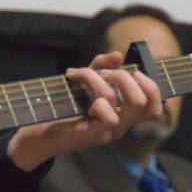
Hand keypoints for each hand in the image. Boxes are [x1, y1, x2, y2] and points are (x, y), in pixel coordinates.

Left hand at [7, 51, 162, 170]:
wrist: (37, 130)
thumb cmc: (63, 105)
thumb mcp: (85, 80)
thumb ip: (102, 66)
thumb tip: (118, 56)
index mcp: (123, 114)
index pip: (155, 107)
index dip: (151, 86)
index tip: (129, 71)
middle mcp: (120, 125)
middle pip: (144, 101)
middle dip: (125, 77)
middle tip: (103, 73)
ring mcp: (108, 132)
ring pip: (126, 104)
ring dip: (101, 79)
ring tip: (82, 75)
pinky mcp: (92, 136)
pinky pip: (109, 116)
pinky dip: (95, 97)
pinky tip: (78, 94)